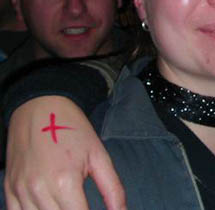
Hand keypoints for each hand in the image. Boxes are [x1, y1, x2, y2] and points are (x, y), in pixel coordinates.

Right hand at [4, 96, 125, 209]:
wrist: (40, 106)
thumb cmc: (72, 129)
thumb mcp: (99, 155)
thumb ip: (112, 188)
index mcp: (66, 182)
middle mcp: (40, 190)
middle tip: (81, 206)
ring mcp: (21, 190)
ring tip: (68, 205)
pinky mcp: (9, 188)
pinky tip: (48, 207)